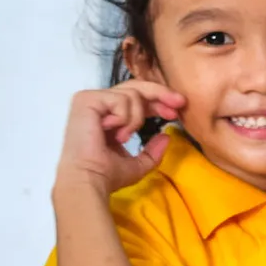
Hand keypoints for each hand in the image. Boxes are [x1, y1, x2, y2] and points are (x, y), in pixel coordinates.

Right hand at [55, 81, 186, 195]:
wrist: (90, 179)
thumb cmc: (107, 175)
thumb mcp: (138, 165)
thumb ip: (152, 151)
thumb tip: (166, 137)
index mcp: (108, 116)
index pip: (136, 98)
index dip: (158, 101)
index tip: (176, 111)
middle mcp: (98, 104)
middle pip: (135, 86)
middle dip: (161, 93)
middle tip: (180, 102)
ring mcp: (90, 100)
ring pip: (132, 94)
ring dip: (136, 119)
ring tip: (124, 137)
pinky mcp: (86, 100)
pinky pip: (121, 99)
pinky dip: (125, 118)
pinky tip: (115, 133)